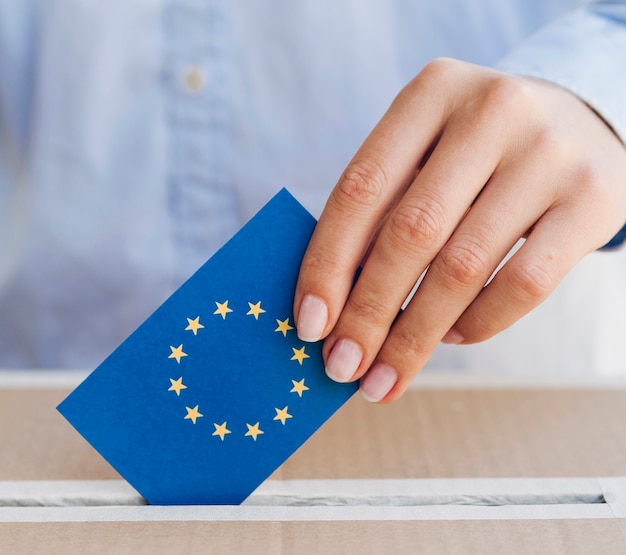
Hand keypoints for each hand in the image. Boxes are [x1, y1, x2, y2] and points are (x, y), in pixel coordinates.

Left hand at [294, 58, 625, 402]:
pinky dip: (478, 323)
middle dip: (368, 314)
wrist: (585, 122)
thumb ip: (384, 211)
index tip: (309, 324)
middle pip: (411, 233)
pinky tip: (451, 335)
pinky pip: (524, 283)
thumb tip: (332, 306)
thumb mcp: (429, 152)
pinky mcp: (592, 200)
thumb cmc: (480, 152)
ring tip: (388, 372)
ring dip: (415, 336)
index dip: (327, 263)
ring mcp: (547, 154)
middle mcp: (492, 111)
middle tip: (343, 366)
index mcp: (432, 92)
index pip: (361, 189)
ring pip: (463, 267)